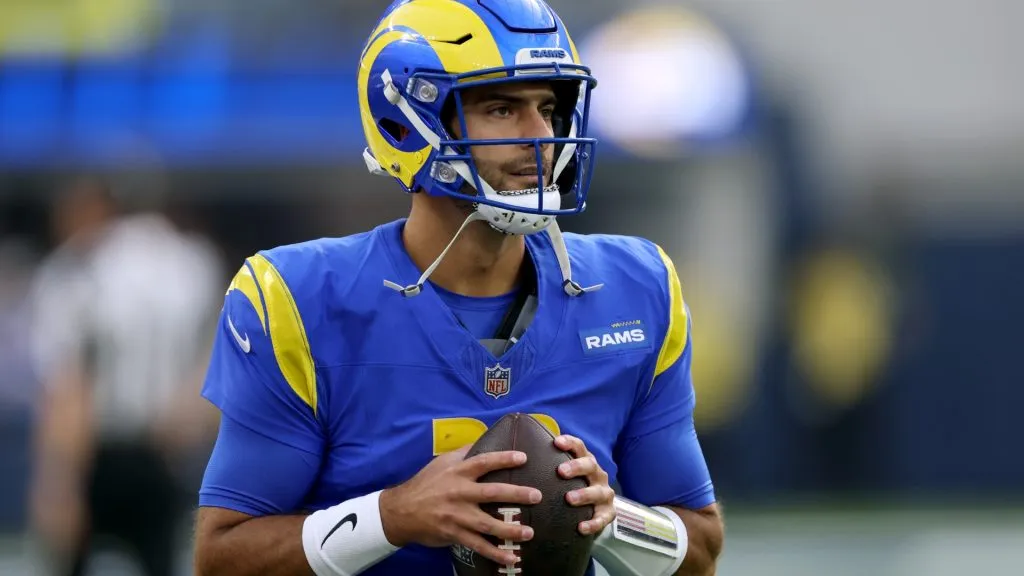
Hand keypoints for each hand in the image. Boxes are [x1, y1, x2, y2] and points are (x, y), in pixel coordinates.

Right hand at [379, 446, 542, 565]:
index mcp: (458, 472)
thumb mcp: (441, 463)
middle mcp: (459, 493)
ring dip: (510, 529)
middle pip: (492, 493)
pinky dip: (495, 553)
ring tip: (529, 532)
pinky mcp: (454, 534)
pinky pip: (478, 545)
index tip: (523, 458)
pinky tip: (511, 558)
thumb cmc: (425, 484)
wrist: (401, 511)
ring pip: (488, 524)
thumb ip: (463, 453)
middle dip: (517, 495)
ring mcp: (457, 515)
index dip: (504, 459)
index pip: (484, 462)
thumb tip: (484, 439)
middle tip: (537, 496)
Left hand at [555, 434, 615, 535]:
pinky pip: (603, 518)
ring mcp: (604, 494)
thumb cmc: (572, 488)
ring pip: (598, 492)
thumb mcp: (564, 476)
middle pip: (590, 465)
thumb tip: (518, 455)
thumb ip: (547, 466)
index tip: (556, 442)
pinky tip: (581, 527)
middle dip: (576, 467)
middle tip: (561, 471)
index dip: (569, 443)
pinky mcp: (608, 513)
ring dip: (584, 494)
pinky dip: (593, 523)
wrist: (595, 511)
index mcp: (586, 462)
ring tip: (569, 498)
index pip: (579, 447)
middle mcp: (598, 475)